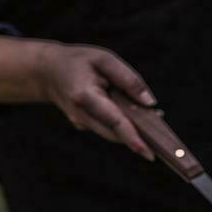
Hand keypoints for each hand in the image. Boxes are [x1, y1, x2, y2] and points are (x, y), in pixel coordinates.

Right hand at [0, 37, 154, 159]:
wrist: (47, 71)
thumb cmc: (79, 61)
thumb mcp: (104, 59)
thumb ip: (128, 79)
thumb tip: (150, 102)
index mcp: (84, 96)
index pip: (114, 121)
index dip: (132, 137)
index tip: (148, 153)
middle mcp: (81, 115)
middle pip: (116, 133)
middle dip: (140, 138)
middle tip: (163, 140)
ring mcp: (81, 123)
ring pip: (114, 135)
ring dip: (135, 132)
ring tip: (154, 121)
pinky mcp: (84, 127)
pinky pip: (109, 130)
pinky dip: (125, 127)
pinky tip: (138, 118)